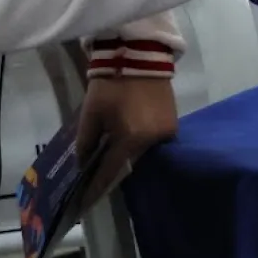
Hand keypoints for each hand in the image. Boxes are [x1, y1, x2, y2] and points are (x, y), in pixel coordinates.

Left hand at [75, 76, 177, 199]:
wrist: (140, 56)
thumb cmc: (110, 85)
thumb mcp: (91, 114)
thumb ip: (86, 143)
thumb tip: (84, 164)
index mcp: (131, 139)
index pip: (110, 172)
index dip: (96, 188)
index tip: (85, 202)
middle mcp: (153, 141)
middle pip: (128, 163)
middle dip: (112, 168)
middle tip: (96, 174)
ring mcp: (166, 133)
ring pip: (141, 152)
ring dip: (126, 153)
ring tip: (112, 153)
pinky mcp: (173, 123)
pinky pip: (153, 141)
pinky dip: (139, 141)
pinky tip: (129, 135)